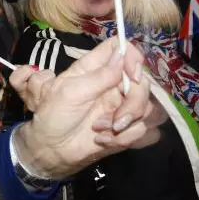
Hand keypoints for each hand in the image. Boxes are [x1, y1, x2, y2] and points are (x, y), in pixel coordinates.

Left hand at [12, 40, 161, 179]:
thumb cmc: (53, 116)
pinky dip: (124, 138)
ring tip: (99, 129)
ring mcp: (120, 105)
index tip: (133, 75)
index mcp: (94, 69)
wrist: (52, 150)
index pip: (119, 48)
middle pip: (141, 81)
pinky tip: (103, 141)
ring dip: (127, 122)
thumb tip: (121, 55)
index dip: (131, 56)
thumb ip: (98, 76)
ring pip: (146, 106)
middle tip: (116, 120)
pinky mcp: (125, 126)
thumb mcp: (70, 92)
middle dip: (134, 103)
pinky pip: (142, 129)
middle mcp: (111, 84)